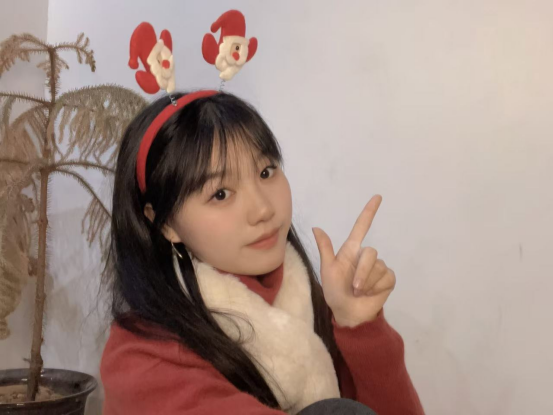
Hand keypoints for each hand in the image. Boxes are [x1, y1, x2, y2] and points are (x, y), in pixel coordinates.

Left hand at [312, 195, 395, 327]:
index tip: (377, 197)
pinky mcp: (388, 279)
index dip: (369, 212)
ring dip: (367, 283)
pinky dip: (376, 287)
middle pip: (370, 252)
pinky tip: (371, 293)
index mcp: (351, 251)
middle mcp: (366, 256)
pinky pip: (386, 277)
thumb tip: (316, 227)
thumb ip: (325, 249)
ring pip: (377, 266)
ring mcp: (378, 267)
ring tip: (359, 292)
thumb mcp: (327, 270)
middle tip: (353, 287)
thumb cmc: (335, 291)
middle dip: (361, 272)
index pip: (362, 227)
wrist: (348, 313)